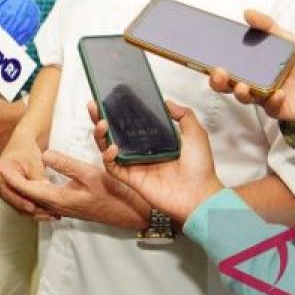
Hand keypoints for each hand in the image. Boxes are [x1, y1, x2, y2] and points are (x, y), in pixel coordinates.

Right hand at [0, 129, 55, 220]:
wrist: (22, 144)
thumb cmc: (27, 150)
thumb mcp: (34, 163)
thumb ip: (39, 180)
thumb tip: (48, 194)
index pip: (11, 193)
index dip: (23, 202)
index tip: (35, 208)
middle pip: (14, 202)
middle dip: (32, 210)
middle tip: (49, 215)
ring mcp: (0, 189)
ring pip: (17, 206)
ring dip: (33, 212)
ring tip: (51, 215)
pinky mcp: (7, 193)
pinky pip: (19, 204)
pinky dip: (31, 208)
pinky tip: (45, 212)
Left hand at [0, 149, 149, 229]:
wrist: (131, 213)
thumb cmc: (114, 194)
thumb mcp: (90, 174)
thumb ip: (66, 164)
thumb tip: (45, 155)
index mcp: (60, 199)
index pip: (29, 190)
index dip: (13, 179)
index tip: (0, 167)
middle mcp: (59, 207)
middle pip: (28, 198)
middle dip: (12, 185)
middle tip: (0, 169)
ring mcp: (64, 209)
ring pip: (36, 201)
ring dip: (22, 190)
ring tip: (11, 176)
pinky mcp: (70, 208)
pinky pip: (45, 202)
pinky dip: (34, 193)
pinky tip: (35, 185)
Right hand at [91, 100, 222, 227]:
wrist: (199, 195)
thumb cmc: (200, 168)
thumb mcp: (195, 133)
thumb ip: (183, 115)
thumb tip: (167, 102)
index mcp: (154, 140)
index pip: (130, 123)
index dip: (119, 112)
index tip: (109, 99)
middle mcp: (141, 151)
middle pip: (114, 132)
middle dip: (101, 119)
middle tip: (94, 106)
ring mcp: (134, 165)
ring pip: (108, 147)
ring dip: (101, 135)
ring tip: (101, 123)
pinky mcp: (131, 179)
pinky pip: (113, 167)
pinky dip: (108, 156)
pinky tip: (113, 148)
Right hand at [205, 9, 294, 121]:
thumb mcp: (285, 39)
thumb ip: (267, 26)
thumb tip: (247, 12)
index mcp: (250, 67)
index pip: (225, 68)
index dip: (212, 66)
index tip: (205, 60)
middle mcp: (252, 83)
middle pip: (227, 86)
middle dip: (219, 81)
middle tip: (219, 73)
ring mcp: (264, 98)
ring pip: (245, 98)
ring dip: (242, 92)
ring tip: (244, 86)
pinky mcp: (279, 109)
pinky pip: (271, 108)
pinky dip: (273, 101)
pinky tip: (278, 94)